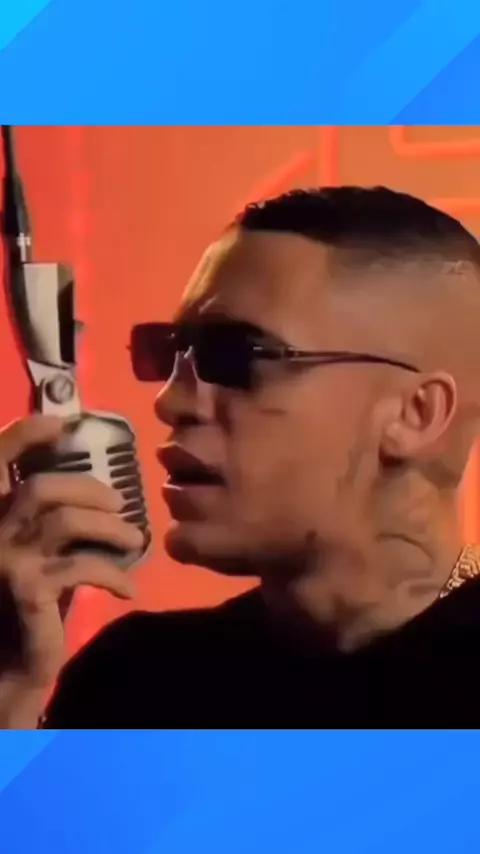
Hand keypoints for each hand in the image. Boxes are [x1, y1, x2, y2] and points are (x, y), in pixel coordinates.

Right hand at [0, 415, 142, 727]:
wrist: (10, 668)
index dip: (25, 435)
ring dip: (110, 529)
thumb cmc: (27, 608)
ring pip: (66, 522)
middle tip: (119, 504)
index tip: (63, 423)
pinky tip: (128, 589)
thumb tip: (101, 493)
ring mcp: (5, 559)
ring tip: (134, 541)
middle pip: (43, 488)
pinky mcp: (27, 588)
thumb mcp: (37, 556)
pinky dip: (114, 574)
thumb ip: (51, 522)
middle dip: (89, 490)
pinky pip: (82, 566)